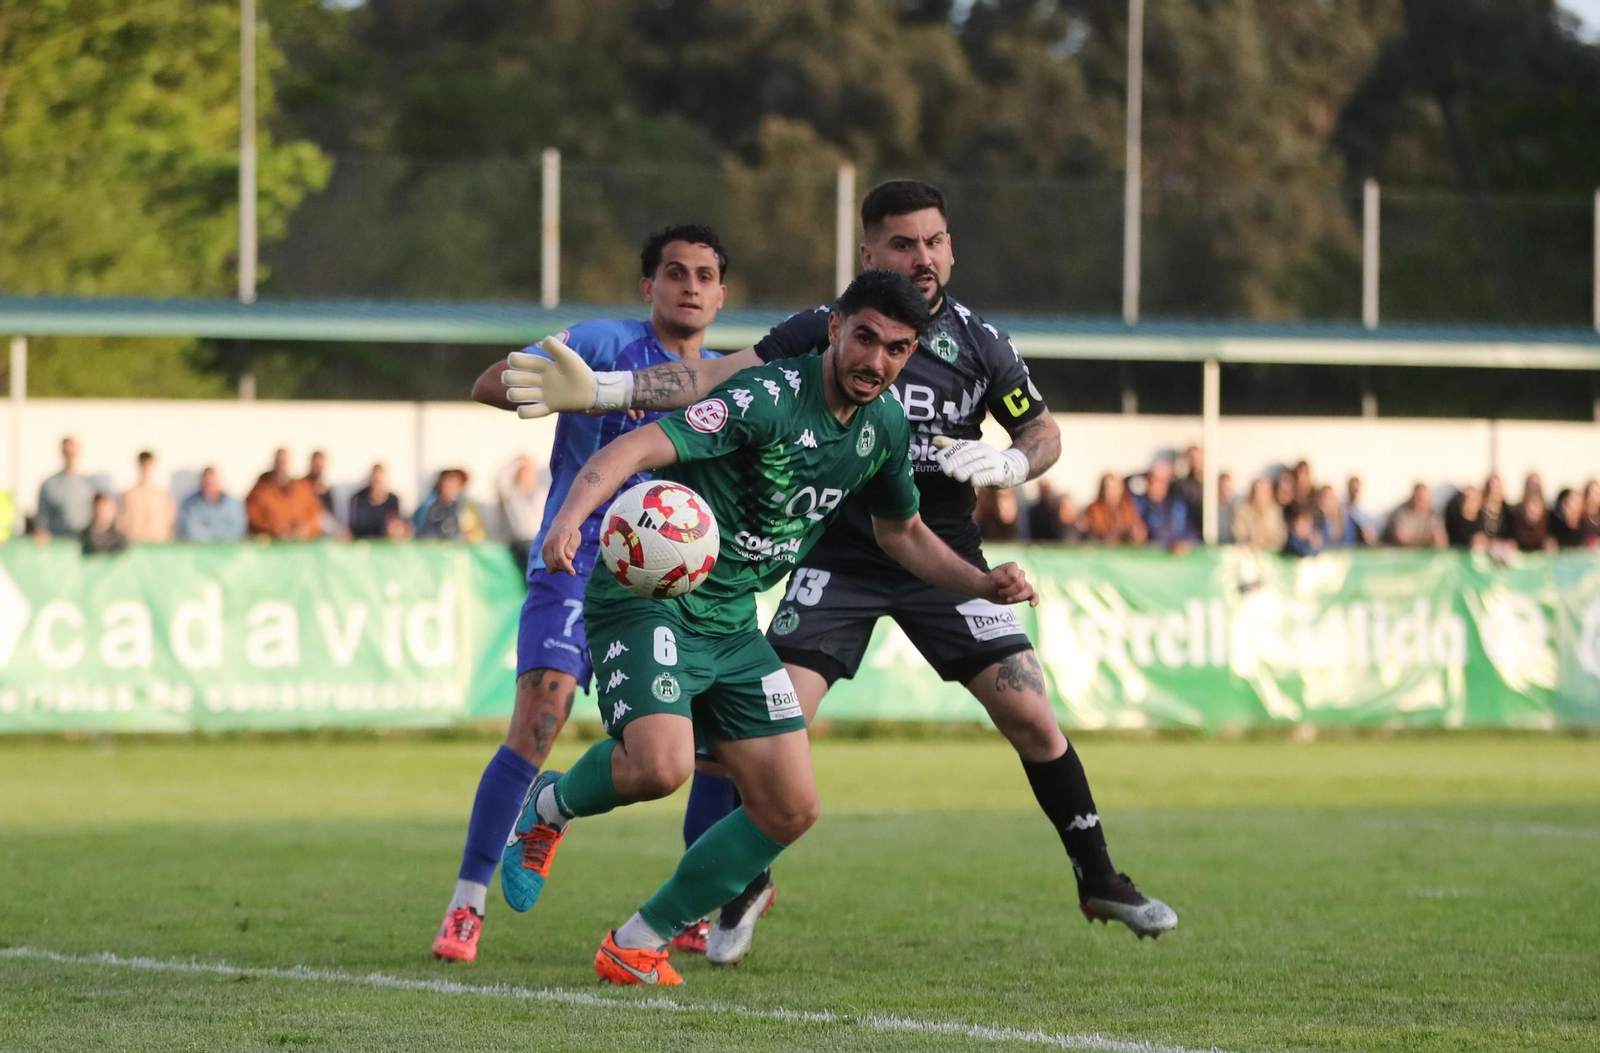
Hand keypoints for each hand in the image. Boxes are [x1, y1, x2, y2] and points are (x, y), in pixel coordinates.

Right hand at [503, 335, 632, 418]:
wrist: (593, 391)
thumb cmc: (581, 372)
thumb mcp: (568, 357)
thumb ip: (556, 348)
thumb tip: (542, 341)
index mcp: (543, 366)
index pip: (519, 361)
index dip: (514, 360)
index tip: (517, 361)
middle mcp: (540, 380)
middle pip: (512, 378)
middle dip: (510, 378)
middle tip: (524, 380)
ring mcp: (543, 394)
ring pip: (516, 394)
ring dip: (514, 394)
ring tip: (525, 394)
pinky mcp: (549, 407)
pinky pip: (529, 412)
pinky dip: (523, 412)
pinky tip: (524, 409)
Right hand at [541, 519, 582, 574]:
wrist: (561, 524)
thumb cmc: (571, 532)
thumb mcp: (576, 536)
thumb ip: (572, 546)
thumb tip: (570, 557)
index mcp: (557, 540)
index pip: (559, 558)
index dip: (566, 567)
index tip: (573, 573)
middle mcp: (547, 545)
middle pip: (555, 564)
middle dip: (564, 568)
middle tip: (571, 564)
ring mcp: (544, 550)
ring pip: (550, 567)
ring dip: (560, 568)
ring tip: (567, 562)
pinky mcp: (543, 554)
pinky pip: (548, 566)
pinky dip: (556, 567)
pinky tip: (562, 562)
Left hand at [931, 435, 1028, 488]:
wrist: (1012, 468)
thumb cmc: (984, 462)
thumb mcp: (969, 453)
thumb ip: (952, 448)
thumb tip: (935, 440)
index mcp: (976, 445)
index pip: (961, 446)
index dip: (949, 452)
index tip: (939, 459)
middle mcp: (985, 451)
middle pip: (969, 455)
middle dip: (957, 462)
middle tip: (946, 470)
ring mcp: (994, 462)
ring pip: (979, 465)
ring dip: (967, 470)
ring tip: (957, 476)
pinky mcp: (1000, 474)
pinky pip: (990, 475)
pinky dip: (982, 478)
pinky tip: (973, 481)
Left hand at [985, 562, 1037, 605]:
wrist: (987, 589)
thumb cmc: (988, 582)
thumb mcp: (989, 579)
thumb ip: (997, 579)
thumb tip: (1002, 581)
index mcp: (1012, 567)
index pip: (1014, 576)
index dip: (1006, 582)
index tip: (998, 583)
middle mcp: (1019, 574)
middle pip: (1020, 584)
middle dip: (1009, 591)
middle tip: (999, 592)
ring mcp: (1023, 584)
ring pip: (1028, 590)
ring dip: (1017, 597)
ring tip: (1007, 599)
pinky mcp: (1023, 593)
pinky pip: (1033, 595)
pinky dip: (1035, 600)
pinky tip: (1032, 604)